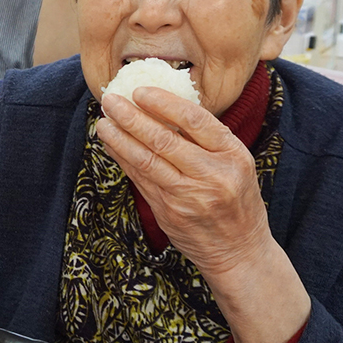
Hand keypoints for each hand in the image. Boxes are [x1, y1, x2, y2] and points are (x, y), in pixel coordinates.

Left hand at [96, 88, 272, 278]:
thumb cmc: (237, 200)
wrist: (239, 252)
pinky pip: (140, 180)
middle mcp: (212, 175)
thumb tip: (165, 105)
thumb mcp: (237, 164)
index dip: (164, 103)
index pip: (195, 120)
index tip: (140, 91)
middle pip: (164, 140)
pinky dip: (123, 159)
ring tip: (103, 122)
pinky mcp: (169, 212)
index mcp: (233, 155)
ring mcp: (188, 196)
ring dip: (119, 139)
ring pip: (146, 161)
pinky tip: (111, 145)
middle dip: (132, 117)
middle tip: (111, 100)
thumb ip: (208, 139)